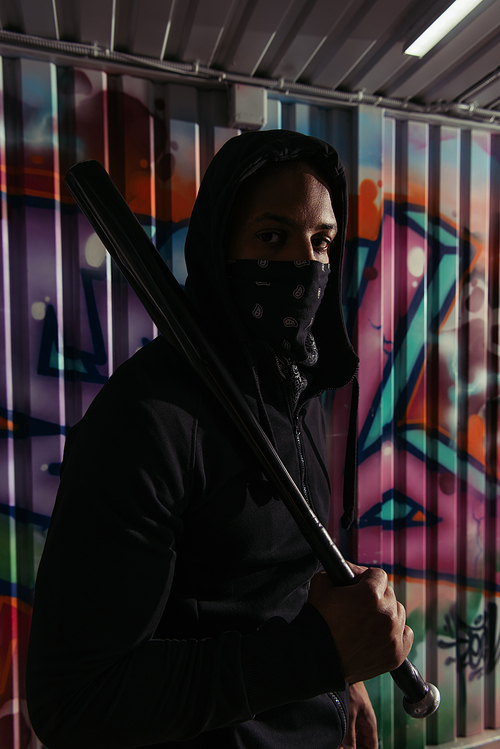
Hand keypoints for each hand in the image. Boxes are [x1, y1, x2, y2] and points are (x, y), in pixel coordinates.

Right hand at [308, 565, 412, 682]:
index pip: (379, 575)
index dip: (366, 580)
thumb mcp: (322, 583)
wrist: (318, 658)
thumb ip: (343, 569)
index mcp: (371, 594)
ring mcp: (393, 635)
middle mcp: (387, 613)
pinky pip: (406, 634)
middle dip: (376, 597)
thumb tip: (358, 569)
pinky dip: (397, 633)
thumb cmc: (319, 621)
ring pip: (398, 613)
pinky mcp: (396, 654)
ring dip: (386, 614)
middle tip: (359, 608)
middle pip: (389, 594)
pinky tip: (381, 634)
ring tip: (367, 623)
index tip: (358, 588)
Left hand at [341, 682, 377, 748]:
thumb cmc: (351, 692)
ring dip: (348, 744)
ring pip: (356, 738)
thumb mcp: (350, 716)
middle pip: (363, 744)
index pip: (372, 747)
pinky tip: (337, 740)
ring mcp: (359, 720)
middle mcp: (366, 724)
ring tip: (339, 746)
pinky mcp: (352, 715)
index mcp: (370, 725)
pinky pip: (350, 731)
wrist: (346, 674)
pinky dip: (345, 737)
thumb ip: (350, 736)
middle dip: (354, 748)